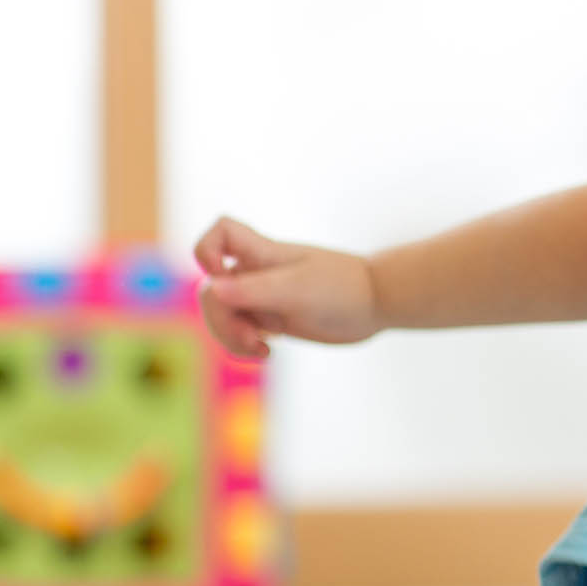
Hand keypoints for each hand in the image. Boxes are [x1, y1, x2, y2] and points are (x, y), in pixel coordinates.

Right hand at [192, 216, 380, 359]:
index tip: (223, 277)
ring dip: (230, 336)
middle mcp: (257, 272)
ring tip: (260, 349)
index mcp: (261, 253)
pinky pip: (241, 330)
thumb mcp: (298, 289)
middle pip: (211, 289)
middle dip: (221, 318)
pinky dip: (244, 344)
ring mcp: (264, 296)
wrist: (378, 303)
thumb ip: (256, 289)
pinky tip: (267, 352)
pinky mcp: (274, 318)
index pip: (220, 233)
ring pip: (223, 314)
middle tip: (251, 339)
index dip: (207, 251)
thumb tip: (212, 288)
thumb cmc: (342, 288)